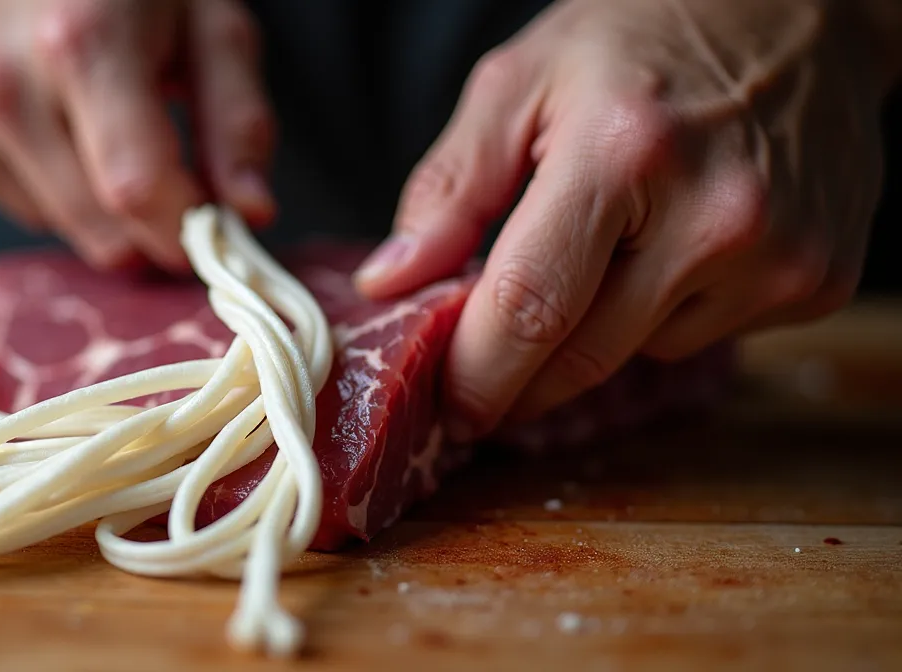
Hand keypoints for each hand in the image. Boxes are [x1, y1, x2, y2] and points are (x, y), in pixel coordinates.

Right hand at [0, 0, 275, 271]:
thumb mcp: (207, 22)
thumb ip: (237, 118)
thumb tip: (250, 211)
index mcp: (82, 40)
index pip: (137, 187)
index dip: (186, 227)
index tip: (217, 230)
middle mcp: (8, 83)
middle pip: (102, 226)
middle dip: (154, 226)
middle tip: (179, 179)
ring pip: (69, 229)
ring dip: (108, 210)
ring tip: (113, 130)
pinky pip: (30, 211)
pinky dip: (62, 191)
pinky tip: (64, 128)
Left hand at [353, 0, 901, 434]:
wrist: (800, 13)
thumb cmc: (641, 39)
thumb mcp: (519, 85)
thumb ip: (449, 189)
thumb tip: (389, 282)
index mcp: (623, 152)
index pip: (531, 305)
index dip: (476, 373)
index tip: (446, 408)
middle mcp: (715, 215)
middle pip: (584, 356)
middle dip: (521, 381)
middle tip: (485, 375)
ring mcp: (781, 256)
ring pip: (641, 354)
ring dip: (600, 330)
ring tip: (612, 243)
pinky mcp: (820, 282)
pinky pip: (706, 339)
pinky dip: (669, 312)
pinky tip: (677, 245)